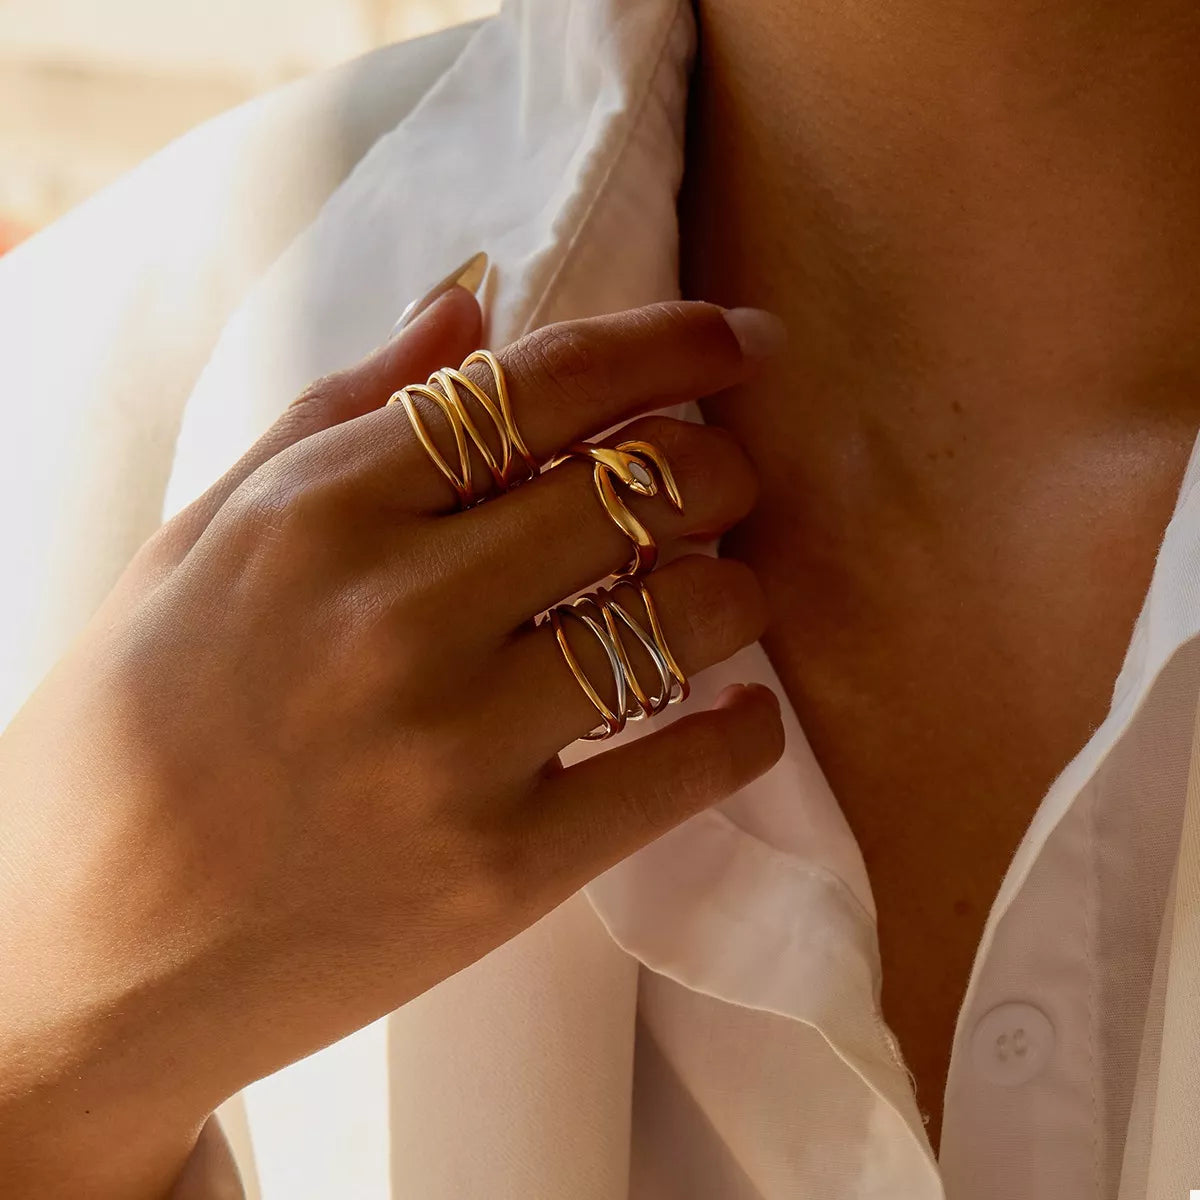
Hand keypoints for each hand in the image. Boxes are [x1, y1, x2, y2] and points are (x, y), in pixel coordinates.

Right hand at [0, 290, 783, 1196]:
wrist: (82, 951)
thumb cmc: (131, 730)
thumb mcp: (202, 538)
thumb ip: (339, 411)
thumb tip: (469, 310)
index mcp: (318, 510)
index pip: (544, 384)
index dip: (668, 345)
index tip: (736, 341)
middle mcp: (395, 612)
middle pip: (645, 485)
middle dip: (719, 467)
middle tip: (723, 482)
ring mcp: (453, 746)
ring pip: (691, 613)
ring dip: (737, 588)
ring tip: (718, 593)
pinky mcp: (501, 869)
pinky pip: (685, 770)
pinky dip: (742, 733)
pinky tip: (739, 715)